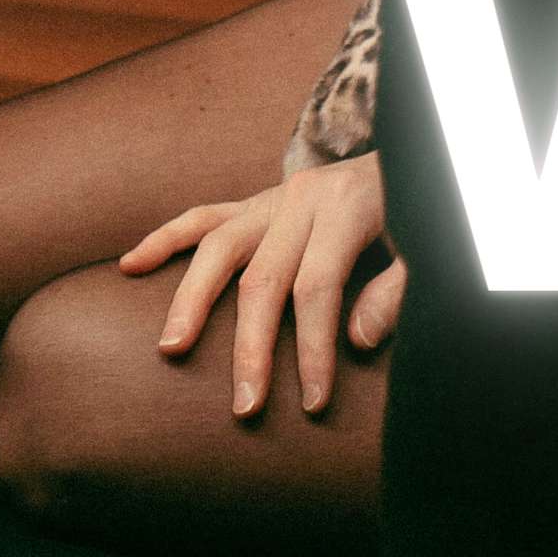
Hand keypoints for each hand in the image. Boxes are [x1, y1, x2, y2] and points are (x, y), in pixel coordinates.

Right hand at [117, 154, 406, 420]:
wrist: (412, 152)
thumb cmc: (420, 210)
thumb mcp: (428, 246)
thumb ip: (398, 290)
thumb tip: (357, 340)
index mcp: (346, 207)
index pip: (318, 288)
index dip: (314, 348)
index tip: (314, 402)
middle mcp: (302, 199)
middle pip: (263, 277)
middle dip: (252, 346)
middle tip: (244, 404)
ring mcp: (274, 197)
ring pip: (219, 246)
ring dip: (193, 298)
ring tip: (170, 347)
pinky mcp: (257, 200)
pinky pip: (204, 216)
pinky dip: (165, 238)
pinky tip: (129, 265)